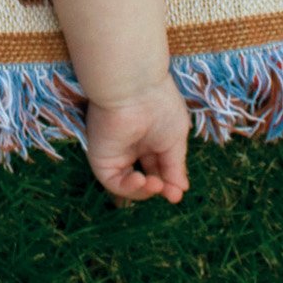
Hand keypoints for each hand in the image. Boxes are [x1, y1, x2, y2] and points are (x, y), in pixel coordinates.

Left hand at [83, 86, 191, 204]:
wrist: (134, 88)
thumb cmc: (160, 106)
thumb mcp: (175, 141)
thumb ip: (175, 168)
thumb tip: (181, 190)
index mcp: (151, 139)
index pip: (158, 168)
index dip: (169, 183)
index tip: (178, 192)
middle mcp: (132, 146)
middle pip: (144, 178)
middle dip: (158, 189)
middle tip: (171, 194)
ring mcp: (116, 152)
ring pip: (128, 184)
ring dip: (144, 192)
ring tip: (157, 185)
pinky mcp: (101, 157)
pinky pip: (113, 181)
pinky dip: (128, 189)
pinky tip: (142, 182)